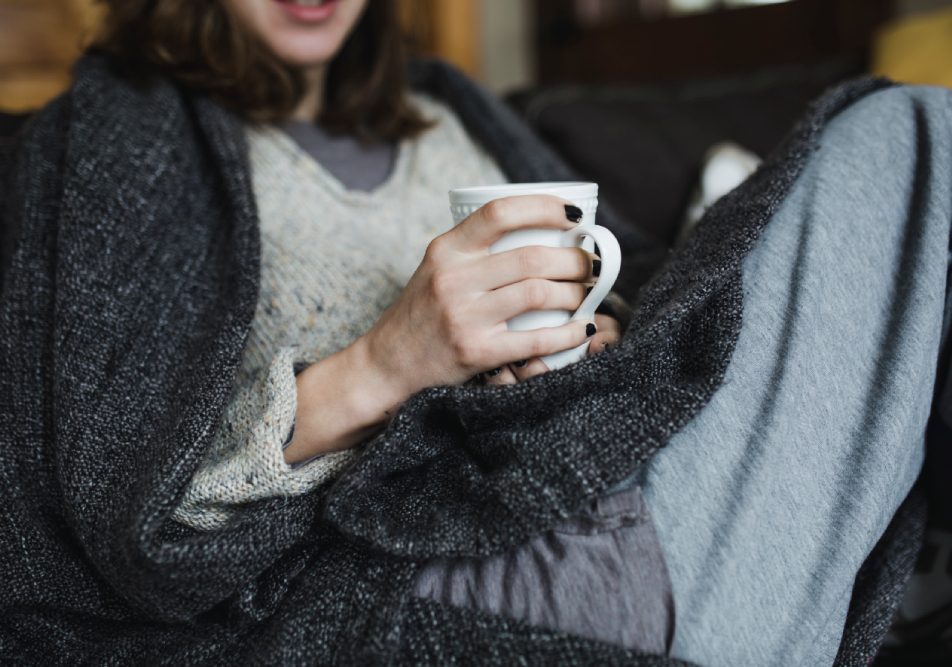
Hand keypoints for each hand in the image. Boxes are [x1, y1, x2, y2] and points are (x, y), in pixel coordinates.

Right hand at [361, 195, 599, 398]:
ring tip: (586, 294)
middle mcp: (453, 278)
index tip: (574, 216)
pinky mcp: (476, 351)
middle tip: (590, 265)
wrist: (386, 366)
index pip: (500, 212)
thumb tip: (539, 232)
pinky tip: (583, 328)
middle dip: (575, 259)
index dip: (545, 207)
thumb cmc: (420, 316)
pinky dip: (569, 333)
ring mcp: (464, 316)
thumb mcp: (435, 270)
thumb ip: (474, 251)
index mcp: (446, 250)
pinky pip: (537, 339)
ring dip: (575, 294)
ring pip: (540, 293)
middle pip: (532, 257)